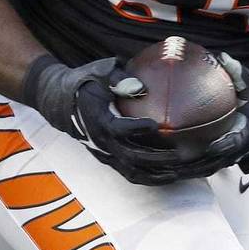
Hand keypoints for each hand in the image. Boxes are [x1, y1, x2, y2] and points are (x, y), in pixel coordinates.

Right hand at [26, 56, 186, 185]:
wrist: (61, 101)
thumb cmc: (86, 81)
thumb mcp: (99, 71)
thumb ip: (118, 78)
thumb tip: (141, 85)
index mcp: (98, 120)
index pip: (116, 128)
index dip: (134, 128)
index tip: (154, 124)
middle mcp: (102, 143)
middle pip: (132, 157)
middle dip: (159, 158)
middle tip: (184, 153)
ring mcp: (107, 155)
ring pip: (137, 171)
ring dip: (163, 172)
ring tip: (186, 169)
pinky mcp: (112, 160)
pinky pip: (136, 175)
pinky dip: (157, 178)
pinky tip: (178, 174)